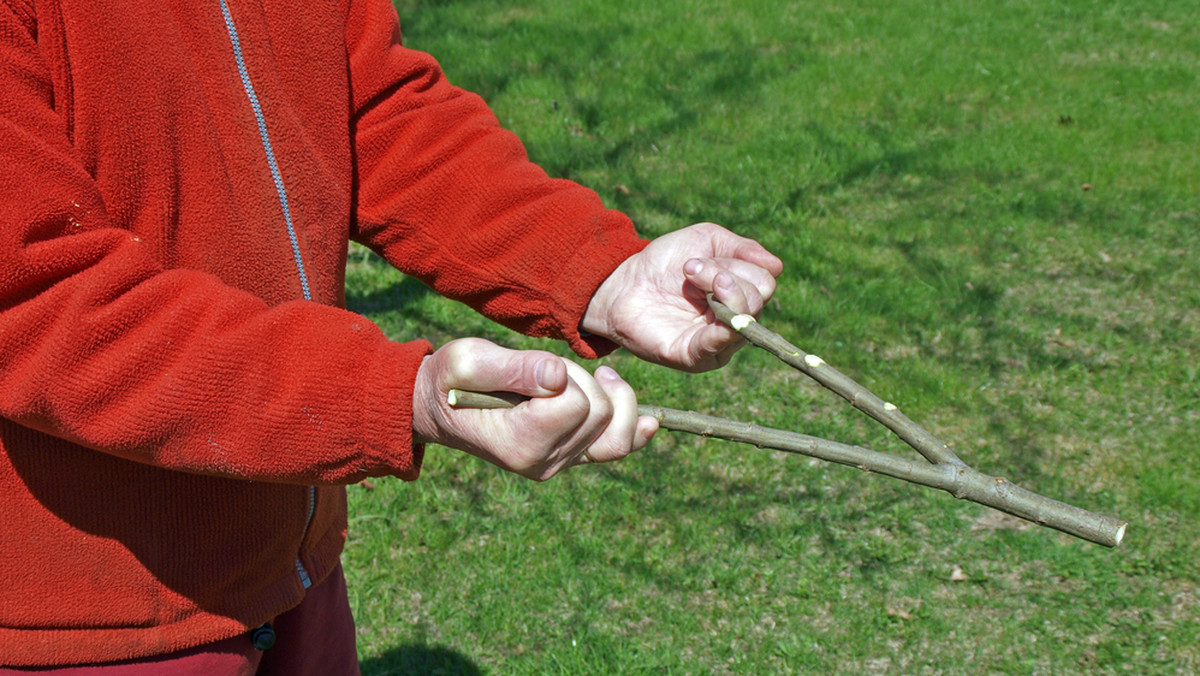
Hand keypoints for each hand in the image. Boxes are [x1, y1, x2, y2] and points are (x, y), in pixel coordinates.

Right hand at [411, 338, 657, 479]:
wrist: (443, 407)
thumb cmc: (452, 380)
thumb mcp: (468, 361)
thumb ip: (513, 367)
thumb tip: (557, 375)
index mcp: (520, 443)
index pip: (576, 405)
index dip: (564, 376)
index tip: (534, 369)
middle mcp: (544, 462)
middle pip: (601, 414)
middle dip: (583, 382)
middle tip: (545, 372)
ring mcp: (560, 463)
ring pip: (618, 432)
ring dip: (606, 397)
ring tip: (581, 379)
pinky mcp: (571, 457)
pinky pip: (617, 449)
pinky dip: (633, 429)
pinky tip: (647, 421)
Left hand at [582, 222, 782, 371]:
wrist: (623, 283)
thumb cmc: (664, 262)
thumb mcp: (706, 241)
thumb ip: (743, 248)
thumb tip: (776, 266)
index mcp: (739, 296)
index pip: (763, 282)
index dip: (737, 264)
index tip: (699, 259)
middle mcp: (734, 322)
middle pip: (758, 299)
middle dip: (725, 274)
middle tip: (690, 270)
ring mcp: (717, 343)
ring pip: (744, 318)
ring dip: (719, 289)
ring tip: (688, 277)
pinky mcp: (695, 357)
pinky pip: (721, 345)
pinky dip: (724, 327)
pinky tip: (710, 306)